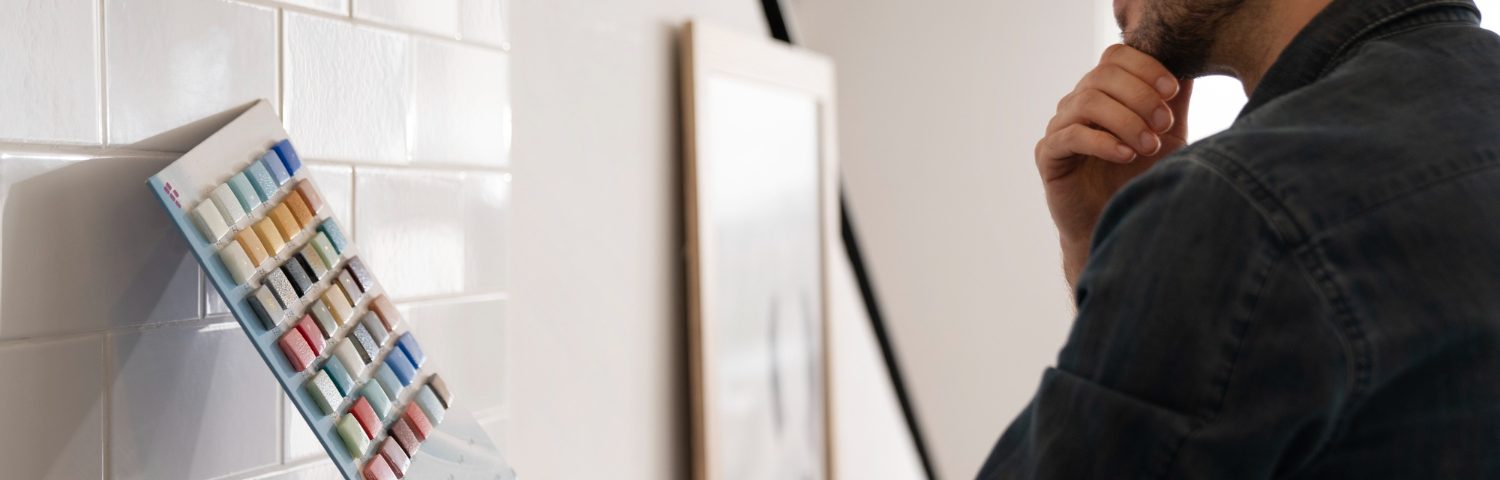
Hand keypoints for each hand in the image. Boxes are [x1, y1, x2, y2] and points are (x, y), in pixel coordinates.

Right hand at [1036, 44, 1192, 286]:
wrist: (1116, 225)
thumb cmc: (1141, 179)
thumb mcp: (1169, 135)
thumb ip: (1175, 100)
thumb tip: (1191, 63)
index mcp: (1104, 92)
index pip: (1115, 56)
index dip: (1144, 66)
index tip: (1172, 90)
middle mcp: (1077, 104)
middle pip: (1102, 75)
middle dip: (1140, 96)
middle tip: (1165, 124)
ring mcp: (1059, 127)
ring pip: (1087, 102)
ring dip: (1125, 120)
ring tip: (1149, 146)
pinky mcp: (1048, 155)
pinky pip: (1071, 136)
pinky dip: (1102, 142)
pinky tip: (1126, 156)